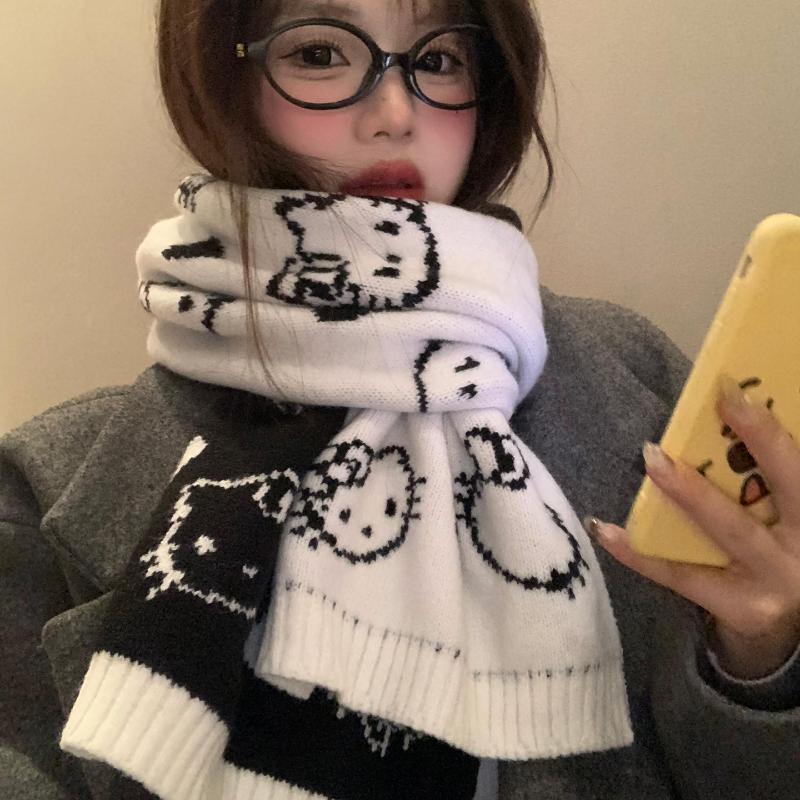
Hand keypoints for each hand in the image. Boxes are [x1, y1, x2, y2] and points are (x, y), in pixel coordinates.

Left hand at [585, 374, 799, 679]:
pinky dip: (640, 553)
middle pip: (787, 486)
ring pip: (730, 529)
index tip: (731, 390)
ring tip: (653, 459)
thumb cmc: (778, 550)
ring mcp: (775, 581)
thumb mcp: (785, 515)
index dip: (766, 427)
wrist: (788, 631)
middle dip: (755, 443)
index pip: (798, 465)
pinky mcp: (740, 608)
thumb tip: (720, 414)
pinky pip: (682, 576)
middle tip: (719, 405)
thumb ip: (767, 479)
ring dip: (690, 492)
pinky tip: (605, 529)